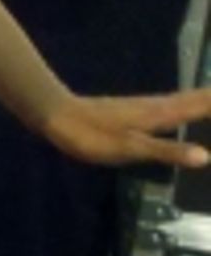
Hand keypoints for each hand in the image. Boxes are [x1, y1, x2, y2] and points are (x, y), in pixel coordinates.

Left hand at [42, 87, 210, 170]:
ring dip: (205, 99)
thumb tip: (205, 156)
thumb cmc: (92, 135)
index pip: (202, 106)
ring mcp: (147, 106)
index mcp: (161, 114)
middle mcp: (159, 105)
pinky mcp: (136, 110)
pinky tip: (185, 108)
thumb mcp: (129, 149)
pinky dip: (189, 104)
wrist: (59, 116)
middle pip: (197, 99)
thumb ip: (167, 152)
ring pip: (186, 100)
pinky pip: (173, 105)